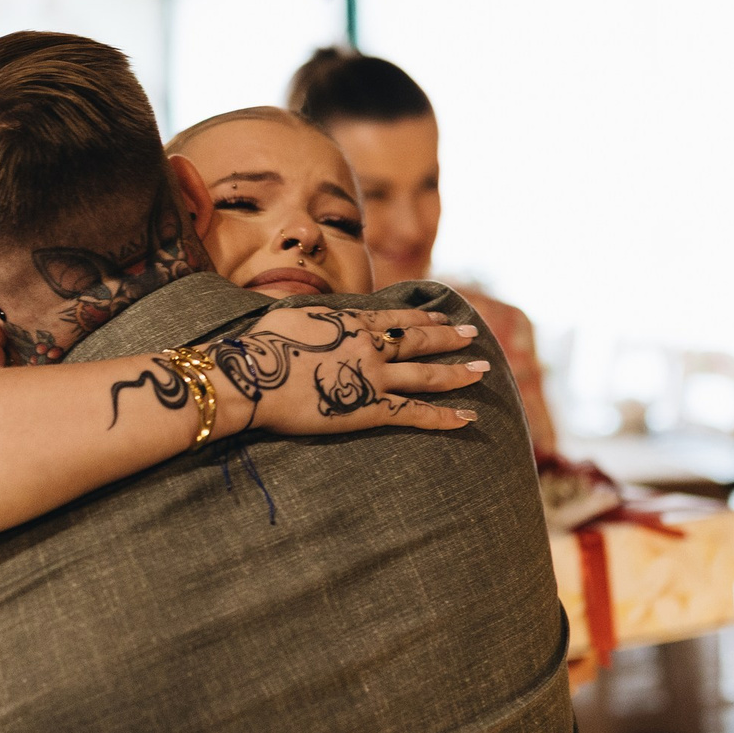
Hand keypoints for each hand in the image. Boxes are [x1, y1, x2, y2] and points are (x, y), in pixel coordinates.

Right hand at [208, 306, 488, 436]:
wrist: (251, 376)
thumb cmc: (259, 348)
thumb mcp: (290, 319)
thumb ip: (313, 320)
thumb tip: (313, 321)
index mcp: (349, 320)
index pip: (395, 317)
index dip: (422, 316)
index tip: (442, 314)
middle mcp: (369, 344)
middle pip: (419, 339)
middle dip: (448, 337)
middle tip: (472, 334)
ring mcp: (372, 376)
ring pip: (425, 374)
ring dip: (457, 372)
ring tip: (482, 370)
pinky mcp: (370, 408)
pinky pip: (415, 412)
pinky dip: (444, 416)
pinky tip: (468, 418)